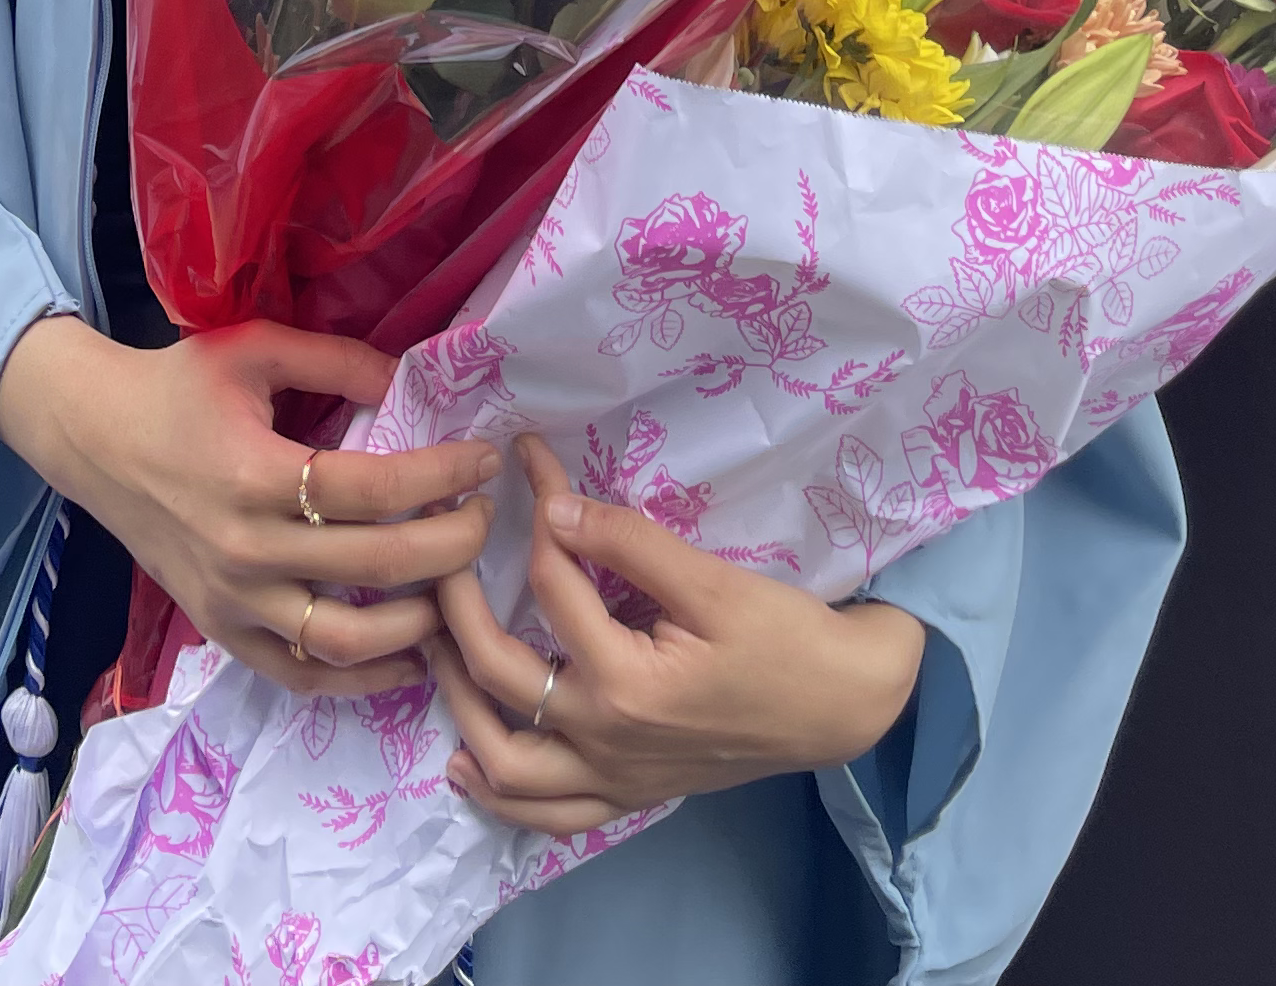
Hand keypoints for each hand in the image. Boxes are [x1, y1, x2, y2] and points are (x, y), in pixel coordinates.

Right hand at [0, 315, 496, 700]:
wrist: (93, 439)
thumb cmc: (177, 387)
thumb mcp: (253, 349)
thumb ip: (337, 360)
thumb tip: (412, 382)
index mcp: (255, 473)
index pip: (373, 488)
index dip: (443, 475)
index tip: (486, 460)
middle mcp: (246, 549)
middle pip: (375, 564)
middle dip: (452, 545)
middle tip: (487, 518)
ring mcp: (234, 602)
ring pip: (346, 638)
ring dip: (419, 622)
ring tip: (458, 589)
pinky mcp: (223, 632)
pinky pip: (303, 675)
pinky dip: (362, 679)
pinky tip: (411, 657)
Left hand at [427, 435, 924, 836]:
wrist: (841, 705)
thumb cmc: (784, 638)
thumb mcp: (713, 580)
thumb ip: (630, 544)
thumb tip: (555, 509)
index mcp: (625, 683)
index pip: (554, 581)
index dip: (535, 509)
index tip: (521, 458)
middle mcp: (604, 740)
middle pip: (498, 673)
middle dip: (458, 604)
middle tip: (444, 548)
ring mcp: (612, 777)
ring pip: (505, 763)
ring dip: (459, 704)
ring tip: (434, 647)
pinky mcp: (627, 795)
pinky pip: (547, 817)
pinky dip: (500, 798)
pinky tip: (468, 765)